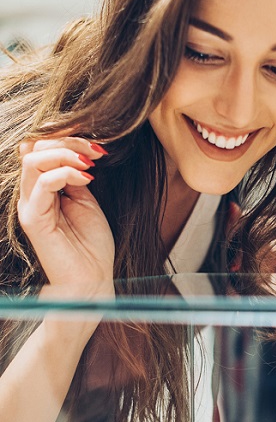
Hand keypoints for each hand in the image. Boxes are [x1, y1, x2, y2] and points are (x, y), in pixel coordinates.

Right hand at [17, 137, 114, 290]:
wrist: (93, 280)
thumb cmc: (92, 247)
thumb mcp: (87, 203)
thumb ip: (76, 178)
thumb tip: (76, 155)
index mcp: (43, 190)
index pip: (41, 150)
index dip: (68, 141)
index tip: (99, 148)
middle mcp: (31, 195)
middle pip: (34, 149)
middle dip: (67, 142)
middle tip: (95, 151)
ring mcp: (30, 206)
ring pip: (33, 160)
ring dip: (65, 154)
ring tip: (90, 164)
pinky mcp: (33, 219)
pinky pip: (41, 184)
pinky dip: (65, 173)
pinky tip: (87, 178)